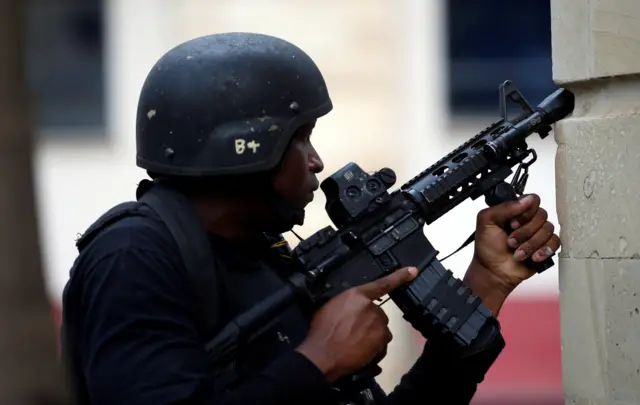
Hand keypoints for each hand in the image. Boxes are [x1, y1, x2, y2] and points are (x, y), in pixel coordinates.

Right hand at [296, 266, 417, 382]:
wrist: (322, 354)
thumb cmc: (320, 330)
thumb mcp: (329, 307)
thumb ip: (345, 304)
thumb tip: (350, 308)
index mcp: (356, 294)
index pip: (381, 284)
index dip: (399, 277)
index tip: (412, 271)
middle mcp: (371, 307)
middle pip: (377, 313)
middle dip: (368, 321)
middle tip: (352, 332)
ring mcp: (378, 324)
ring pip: (380, 329)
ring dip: (372, 335)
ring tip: (355, 343)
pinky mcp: (381, 341)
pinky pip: (382, 343)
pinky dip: (375, 348)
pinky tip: (361, 352)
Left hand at [464, 194, 560, 313]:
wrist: (494, 271)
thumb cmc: (488, 248)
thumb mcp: (487, 221)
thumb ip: (504, 207)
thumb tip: (526, 200)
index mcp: (515, 210)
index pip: (532, 200)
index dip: (524, 212)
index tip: (512, 224)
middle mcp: (528, 220)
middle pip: (541, 215)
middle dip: (525, 232)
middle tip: (511, 241)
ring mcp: (538, 233)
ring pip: (548, 229)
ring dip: (531, 244)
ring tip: (518, 253)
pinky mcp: (546, 247)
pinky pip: (555, 242)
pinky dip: (544, 250)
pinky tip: (534, 257)